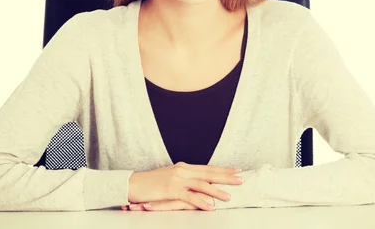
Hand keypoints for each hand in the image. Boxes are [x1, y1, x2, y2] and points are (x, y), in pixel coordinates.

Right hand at [127, 162, 242, 210]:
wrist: (133, 184)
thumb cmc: (151, 183)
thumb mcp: (170, 178)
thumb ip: (184, 179)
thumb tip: (197, 184)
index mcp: (183, 167)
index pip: (207, 168)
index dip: (222, 170)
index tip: (236, 170)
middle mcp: (182, 171)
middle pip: (208, 173)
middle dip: (226, 177)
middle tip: (240, 179)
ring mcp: (177, 180)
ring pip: (202, 185)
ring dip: (217, 191)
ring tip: (229, 197)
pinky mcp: (170, 190)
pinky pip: (189, 197)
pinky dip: (201, 202)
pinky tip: (210, 207)